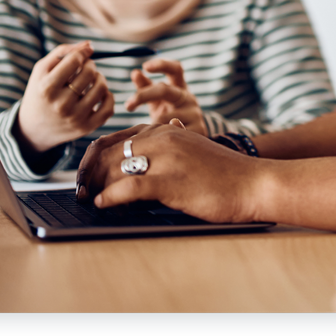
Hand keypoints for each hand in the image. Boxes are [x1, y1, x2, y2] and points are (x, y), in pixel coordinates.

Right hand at [16, 42, 114, 153]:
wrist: (33, 128)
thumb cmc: (39, 92)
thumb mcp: (41, 70)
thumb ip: (63, 52)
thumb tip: (89, 45)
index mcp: (47, 88)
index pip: (74, 60)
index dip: (82, 53)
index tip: (82, 54)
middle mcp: (61, 105)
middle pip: (89, 73)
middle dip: (90, 65)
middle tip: (85, 67)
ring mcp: (75, 118)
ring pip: (101, 88)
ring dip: (100, 78)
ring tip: (92, 78)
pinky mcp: (86, 128)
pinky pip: (109, 108)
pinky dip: (108, 96)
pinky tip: (99, 93)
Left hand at [74, 121, 263, 221]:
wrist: (254, 183)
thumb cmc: (225, 174)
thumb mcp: (192, 151)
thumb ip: (168, 148)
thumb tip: (141, 156)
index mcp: (166, 130)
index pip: (115, 138)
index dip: (93, 158)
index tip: (85, 176)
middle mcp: (162, 138)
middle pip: (108, 151)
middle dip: (88, 173)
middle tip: (80, 192)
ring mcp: (166, 158)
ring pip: (114, 167)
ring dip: (95, 186)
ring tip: (90, 200)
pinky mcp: (171, 181)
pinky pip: (128, 187)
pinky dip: (110, 197)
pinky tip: (103, 205)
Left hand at [124, 59, 206, 133]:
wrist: (191, 139)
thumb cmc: (170, 113)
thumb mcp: (158, 100)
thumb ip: (146, 87)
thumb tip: (135, 72)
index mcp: (180, 87)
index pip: (175, 69)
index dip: (162, 64)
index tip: (145, 66)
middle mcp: (189, 98)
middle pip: (165, 90)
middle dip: (143, 95)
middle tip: (127, 105)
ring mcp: (195, 114)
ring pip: (163, 117)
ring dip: (152, 125)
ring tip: (149, 134)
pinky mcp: (199, 130)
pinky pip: (172, 133)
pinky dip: (162, 138)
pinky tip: (159, 142)